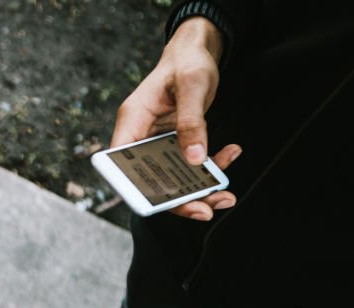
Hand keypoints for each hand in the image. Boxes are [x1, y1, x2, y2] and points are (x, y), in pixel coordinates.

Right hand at [112, 17, 240, 220]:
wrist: (196, 52)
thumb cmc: (188, 62)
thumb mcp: (192, 86)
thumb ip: (192, 122)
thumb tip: (194, 159)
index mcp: (132, 122)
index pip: (122, 167)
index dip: (135, 190)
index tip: (161, 204)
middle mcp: (141, 137)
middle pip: (150, 181)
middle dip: (178, 200)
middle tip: (206, 210)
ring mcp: (157, 143)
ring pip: (172, 179)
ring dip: (199, 190)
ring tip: (226, 195)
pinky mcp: (175, 144)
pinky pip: (189, 165)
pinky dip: (211, 168)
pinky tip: (230, 155)